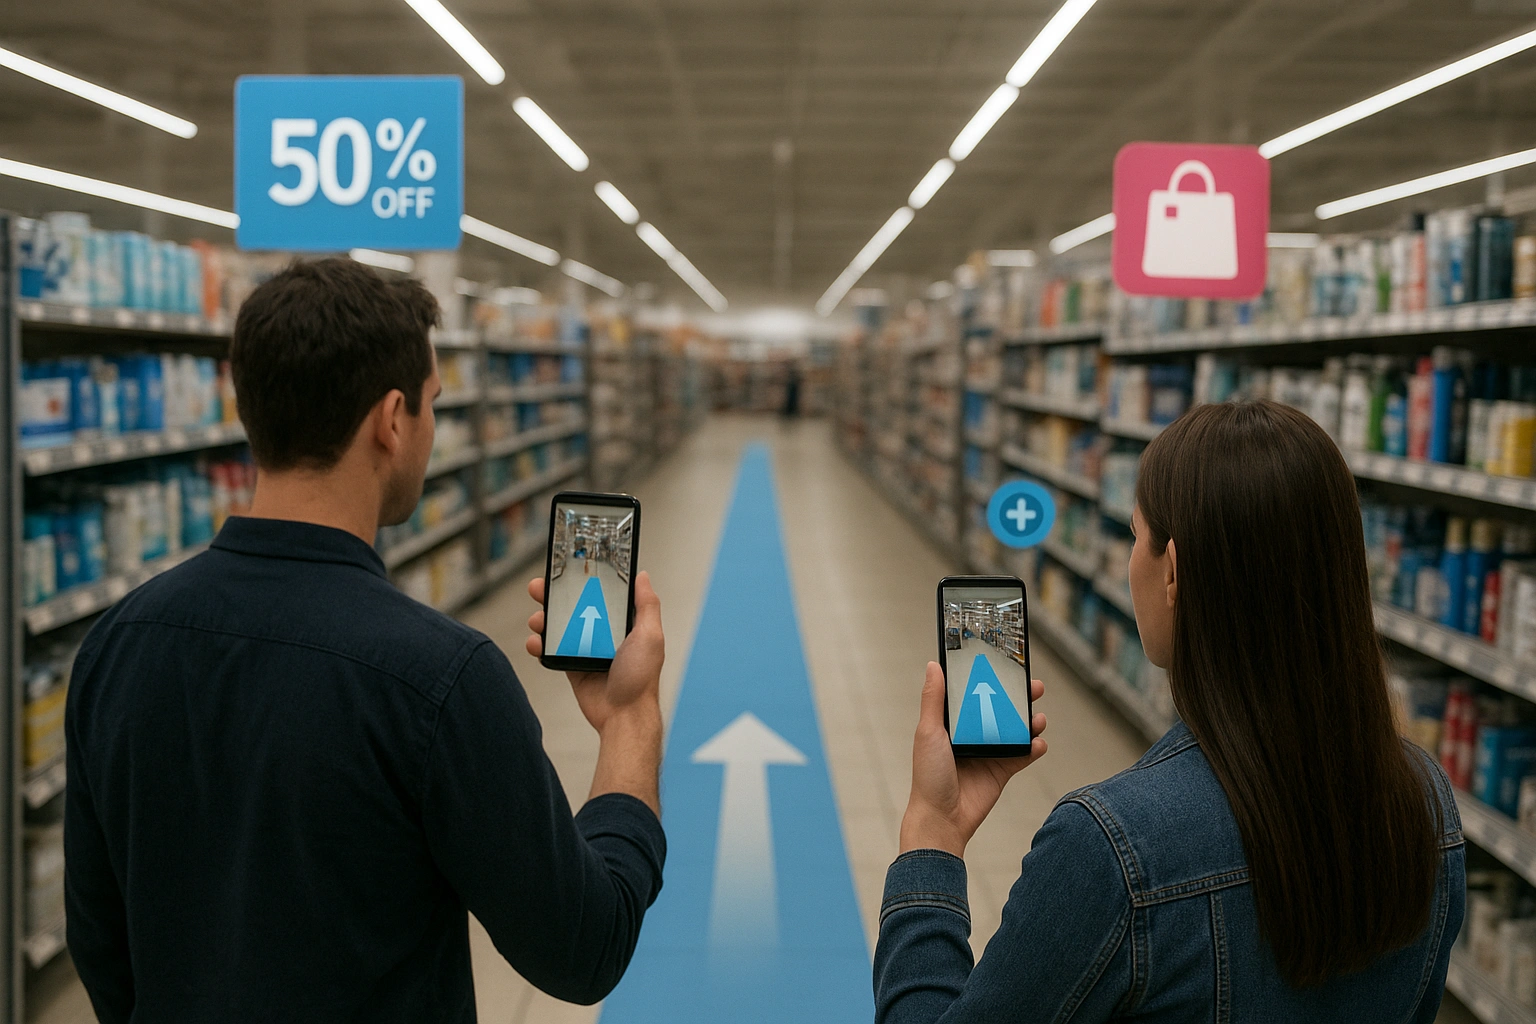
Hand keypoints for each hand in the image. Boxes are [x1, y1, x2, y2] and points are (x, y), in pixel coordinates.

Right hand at [525, 572, 664, 735]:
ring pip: (558, 627)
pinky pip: (551, 650)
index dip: (584, 581)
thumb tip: (642, 576)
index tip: (568, 569)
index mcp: (623, 623)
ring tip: (537, 619)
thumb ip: (646, 605)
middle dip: (554, 596)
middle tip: (539, 588)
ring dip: (543, 619)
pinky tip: (535, 641)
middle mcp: (603, 633)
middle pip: (574, 607)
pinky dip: (539, 644)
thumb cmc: (641, 678)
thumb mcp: (650, 636)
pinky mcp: (571, 666)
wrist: (623, 715)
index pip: (601, 595)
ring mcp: (585, 649)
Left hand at [899, 661, 1046, 857]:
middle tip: (1034, 686)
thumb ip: (934, 699)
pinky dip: (1034, 748)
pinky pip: (1023, 756)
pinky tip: (1038, 743)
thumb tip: (934, 666)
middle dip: (1019, 697)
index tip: (1005, 665)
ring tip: (1039, 717)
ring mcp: (989, 752)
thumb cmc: (928, 776)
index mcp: (952, 723)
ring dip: (1031, 721)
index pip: (974, 694)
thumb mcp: (929, 732)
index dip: (990, 680)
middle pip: (1000, 709)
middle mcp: (972, 734)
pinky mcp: (1002, 771)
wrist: (942, 818)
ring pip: (1016, 730)